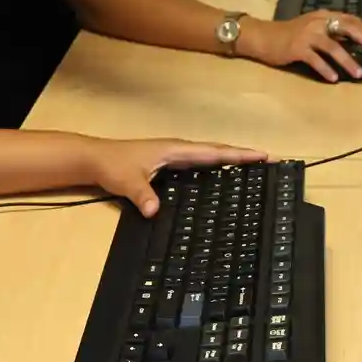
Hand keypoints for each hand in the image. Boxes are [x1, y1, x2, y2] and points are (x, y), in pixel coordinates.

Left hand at [83, 138, 265, 216]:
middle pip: (217, 152)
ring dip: (229, 161)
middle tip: (267, 161)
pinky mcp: (168, 164)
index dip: (238, 154)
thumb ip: (142, 195)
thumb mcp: (127, 181)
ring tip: (252, 169)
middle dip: (241, 156)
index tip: (262, 155)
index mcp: (176, 150)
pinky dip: (214, 167)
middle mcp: (179, 150)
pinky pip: (199, 164)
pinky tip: (220, 178)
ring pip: (209, 157)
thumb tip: (154, 211)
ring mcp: (174, 156)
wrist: (95, 159)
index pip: (213, 152)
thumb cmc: (113, 165)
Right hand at [239, 11, 361, 81]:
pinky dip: (326, 69)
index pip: (352, 20)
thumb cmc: (290, 34)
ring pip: (333, 47)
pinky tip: (334, 79)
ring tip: (359, 74)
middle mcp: (318, 22)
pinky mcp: (297, 48)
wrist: (263, 36)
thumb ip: (332, 33)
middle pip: (348, 28)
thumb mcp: (313, 28)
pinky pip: (315, 60)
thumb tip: (356, 45)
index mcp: (324, 16)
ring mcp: (307, 35)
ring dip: (348, 61)